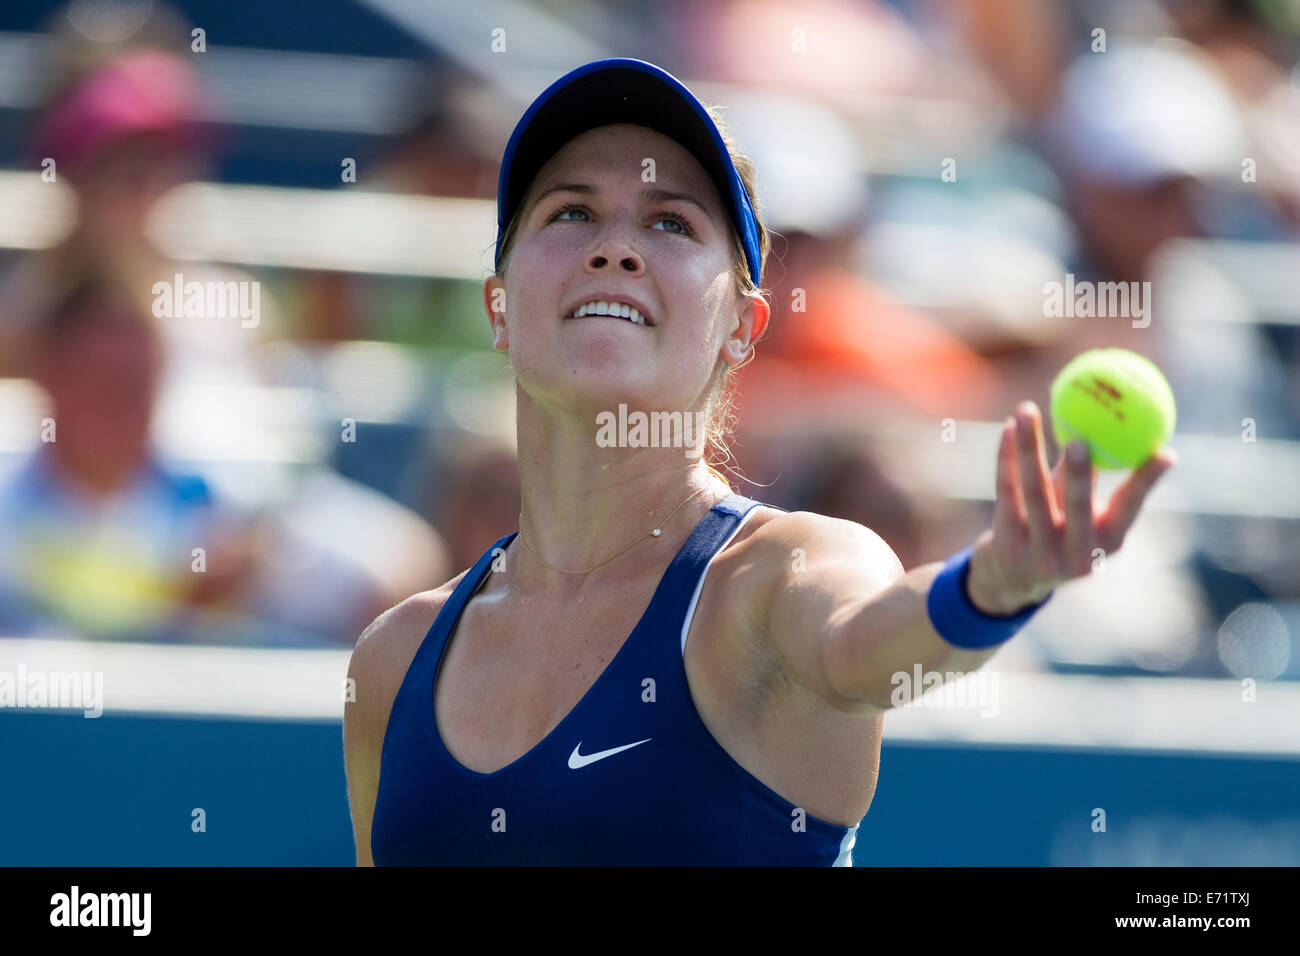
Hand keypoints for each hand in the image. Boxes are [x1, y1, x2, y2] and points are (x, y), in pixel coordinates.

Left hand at [966, 400, 1176, 614]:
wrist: (1011, 579)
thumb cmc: (1058, 531)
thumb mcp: (1084, 517)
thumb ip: (1091, 478)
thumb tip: (1113, 422)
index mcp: (1107, 542)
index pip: (1130, 508)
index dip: (1148, 481)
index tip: (1165, 451)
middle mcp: (1076, 552)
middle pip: (1078, 507)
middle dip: (1079, 474)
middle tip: (1078, 437)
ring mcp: (1039, 551)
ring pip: (1034, 491)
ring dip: (1030, 446)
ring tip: (1026, 409)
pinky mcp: (1005, 543)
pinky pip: (1006, 491)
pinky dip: (1007, 458)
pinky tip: (1009, 428)